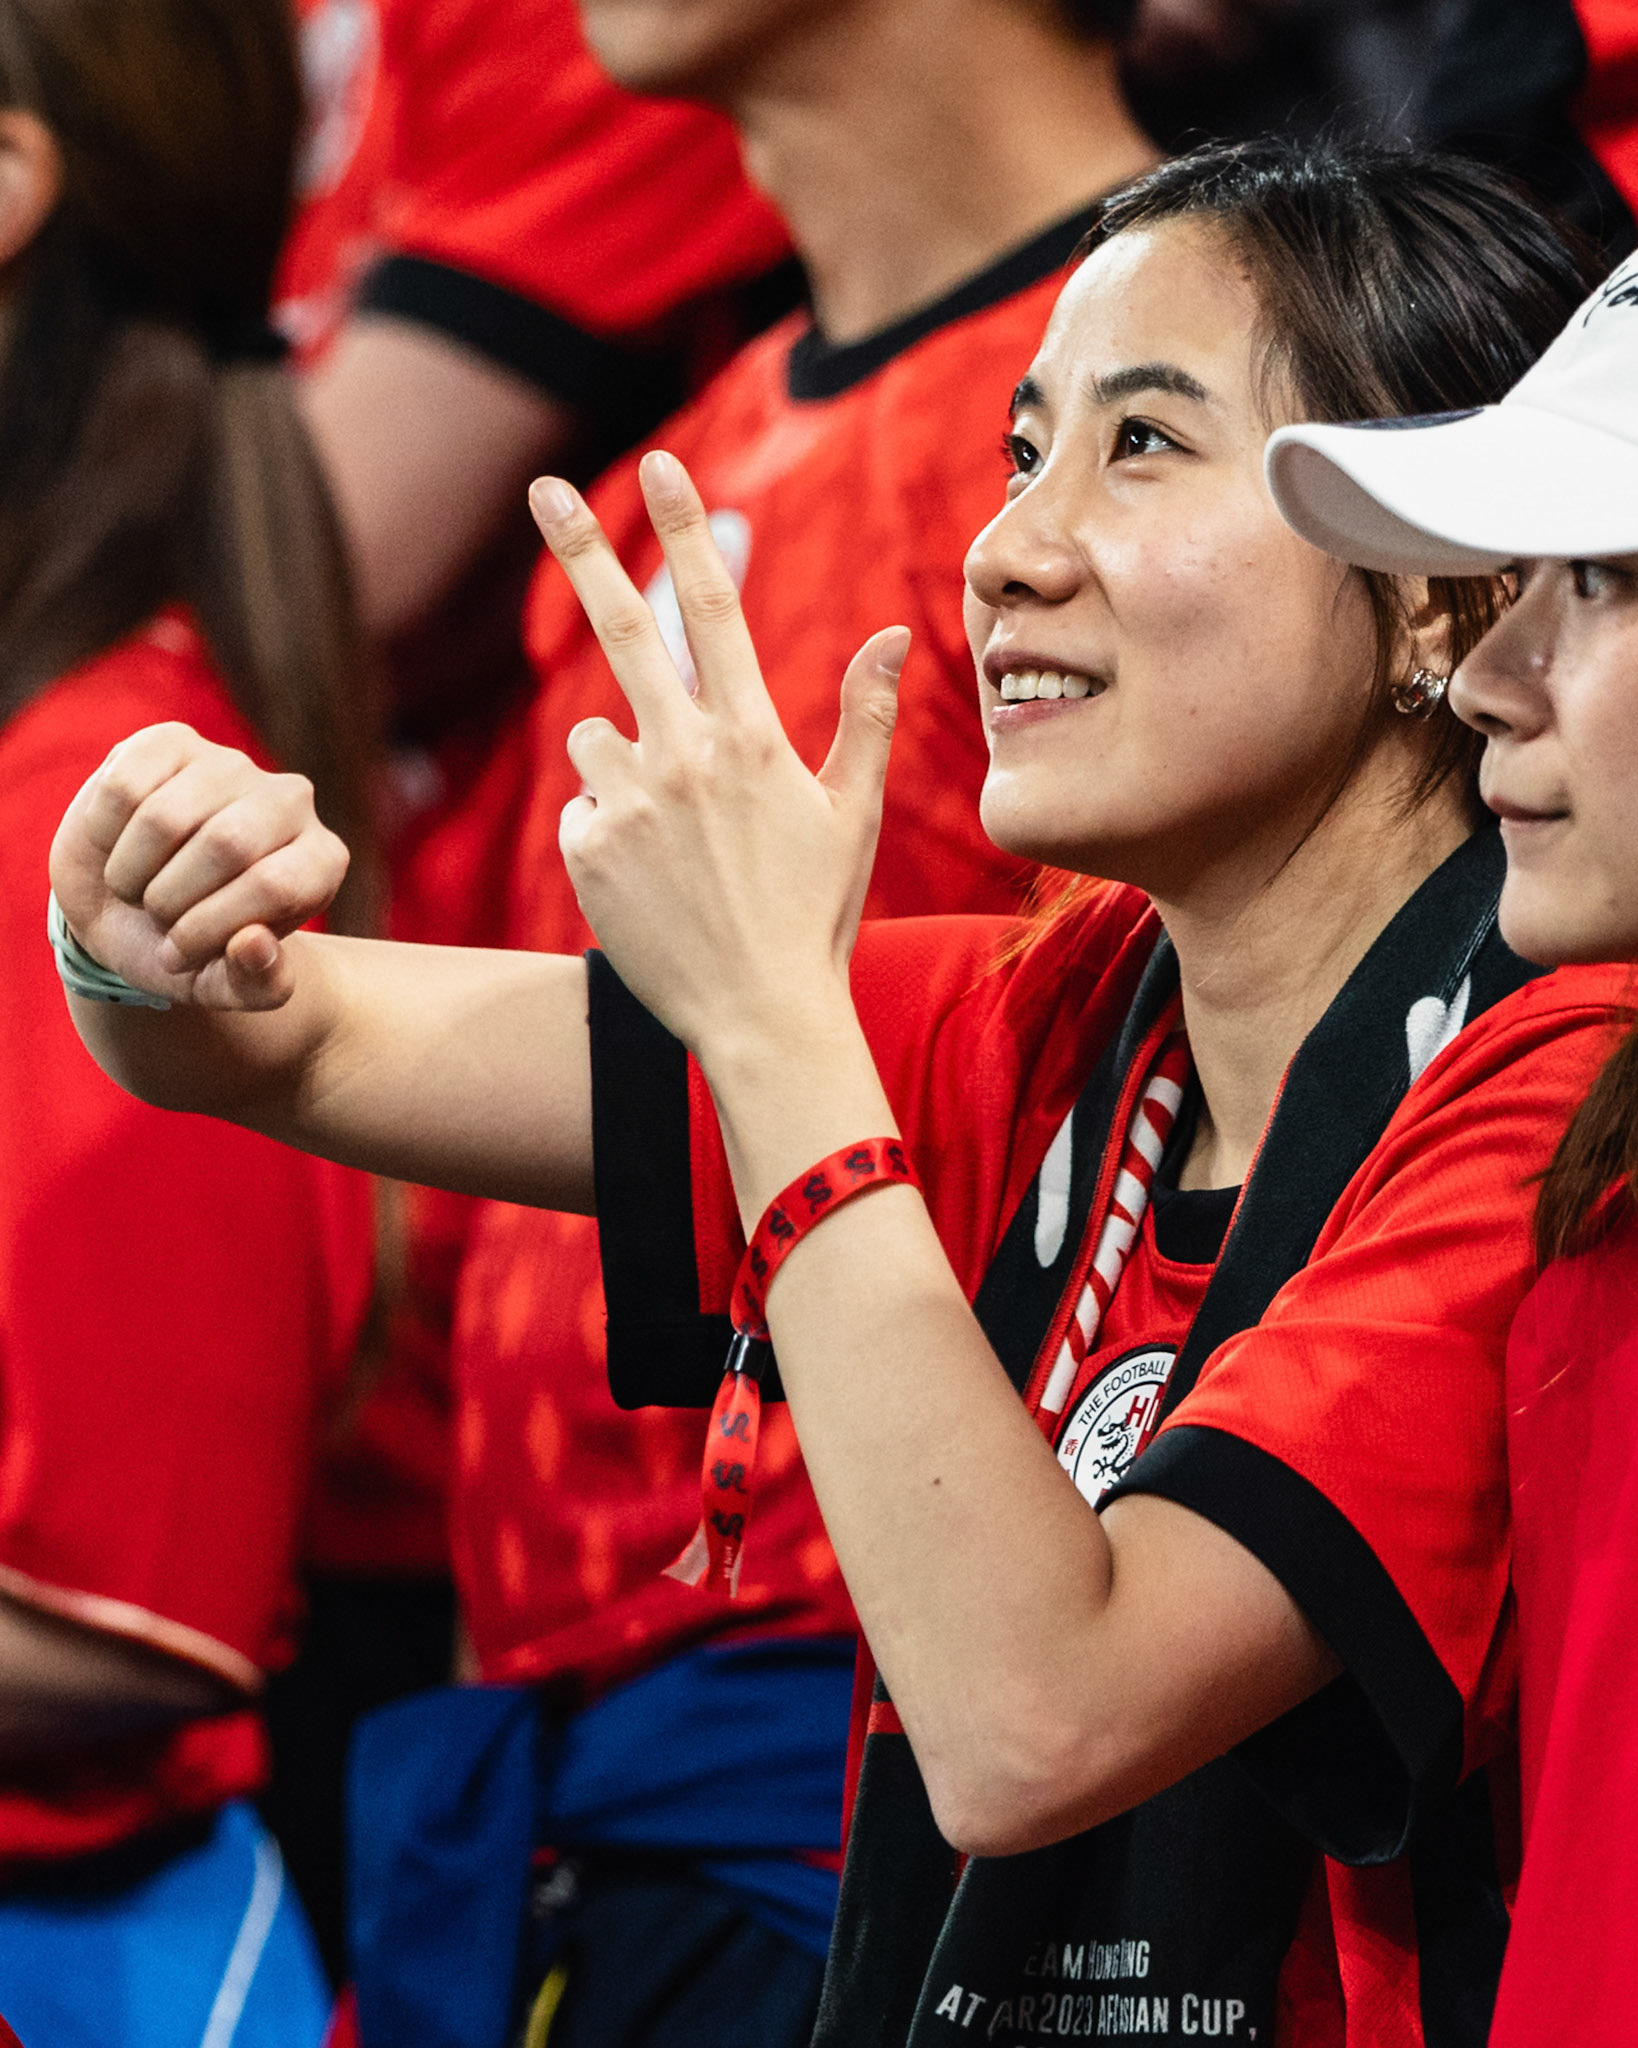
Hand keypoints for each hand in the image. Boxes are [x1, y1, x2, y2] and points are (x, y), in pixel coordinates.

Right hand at [49, 723, 349, 1009]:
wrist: (124, 909)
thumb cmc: (185, 949)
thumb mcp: (219, 986)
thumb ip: (254, 984)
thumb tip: (255, 944)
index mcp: (320, 862)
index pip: (274, 885)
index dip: (209, 929)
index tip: (180, 955)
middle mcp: (291, 801)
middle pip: (226, 844)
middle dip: (171, 900)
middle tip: (158, 919)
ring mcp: (232, 765)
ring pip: (166, 816)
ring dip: (133, 873)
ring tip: (140, 888)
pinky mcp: (172, 742)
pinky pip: (124, 787)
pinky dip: (106, 833)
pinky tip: (119, 845)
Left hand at [534, 451, 908, 1059]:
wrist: (760, 1017)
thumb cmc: (816, 914)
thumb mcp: (852, 814)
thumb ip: (864, 716)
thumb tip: (893, 631)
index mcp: (752, 739)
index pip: (713, 611)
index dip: (686, 531)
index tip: (661, 465)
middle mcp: (683, 757)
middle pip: (622, 628)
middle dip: (584, 546)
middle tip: (546, 488)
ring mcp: (628, 804)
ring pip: (598, 736)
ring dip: (624, 761)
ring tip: (676, 840)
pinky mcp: (586, 852)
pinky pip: (582, 810)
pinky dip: (608, 829)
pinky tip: (650, 879)